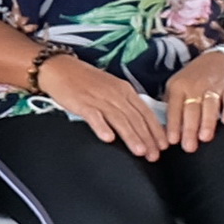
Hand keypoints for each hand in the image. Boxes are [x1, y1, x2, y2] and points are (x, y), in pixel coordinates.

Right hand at [38, 48, 171, 162]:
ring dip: (131, 136)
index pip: (145, 112)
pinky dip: (102, 127)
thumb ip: (125, 104)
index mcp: (125, 90)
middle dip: (147, 138)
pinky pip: (94, 116)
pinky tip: (108, 138)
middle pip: (135, 118)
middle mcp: (115, 94)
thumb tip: (140, 124)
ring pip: (119, 119)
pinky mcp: (82, 102)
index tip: (163, 146)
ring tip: (139, 151)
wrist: (59, 68)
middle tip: (154, 155)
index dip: (156, 130)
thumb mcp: (112, 88)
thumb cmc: (85, 81)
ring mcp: (99, 98)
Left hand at [158, 44, 223, 151]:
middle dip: (189, 129)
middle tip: (188, 147)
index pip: (174, 108)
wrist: (222, 59)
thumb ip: (171, 104)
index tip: (172, 141)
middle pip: (192, 109)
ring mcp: (214, 86)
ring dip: (207, 122)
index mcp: (179, 86)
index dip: (173, 124)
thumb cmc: (195, 78)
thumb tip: (162, 128)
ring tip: (204, 138)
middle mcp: (195, 86)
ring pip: (210, 105)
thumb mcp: (178, 85)